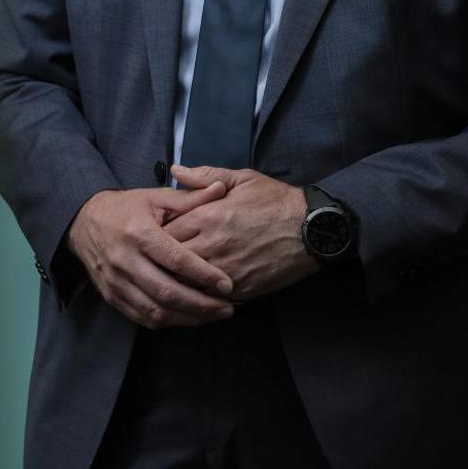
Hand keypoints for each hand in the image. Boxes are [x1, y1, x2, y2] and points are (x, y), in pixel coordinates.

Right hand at [67, 183, 235, 328]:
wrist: (84, 222)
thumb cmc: (127, 208)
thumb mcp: (156, 197)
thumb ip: (190, 198)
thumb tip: (221, 188)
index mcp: (139, 232)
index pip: (175, 259)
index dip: (203, 274)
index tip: (227, 284)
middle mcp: (125, 260)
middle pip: (166, 292)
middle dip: (201, 305)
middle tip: (227, 308)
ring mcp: (115, 282)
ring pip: (155, 311)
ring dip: (187, 318)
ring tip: (214, 315)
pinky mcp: (111, 296)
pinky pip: (141, 317)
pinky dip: (168, 321)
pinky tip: (188, 318)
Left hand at [165, 165, 317, 300]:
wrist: (311, 228)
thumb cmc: (277, 201)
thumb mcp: (242, 178)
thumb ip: (205, 176)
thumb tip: (175, 171)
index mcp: (208, 215)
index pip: (165, 232)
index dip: (157, 236)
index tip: (156, 238)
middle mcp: (212, 244)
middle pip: (169, 260)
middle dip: (162, 261)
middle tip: (158, 261)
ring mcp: (225, 268)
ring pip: (185, 282)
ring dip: (177, 281)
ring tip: (173, 279)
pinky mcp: (240, 288)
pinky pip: (208, 297)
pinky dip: (200, 295)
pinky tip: (197, 291)